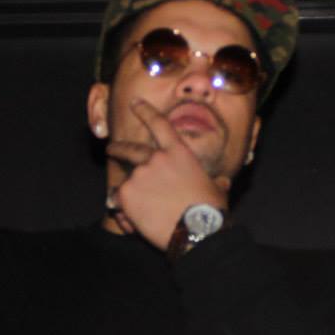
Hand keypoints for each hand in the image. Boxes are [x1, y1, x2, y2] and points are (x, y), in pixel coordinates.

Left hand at [104, 99, 230, 251]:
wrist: (197, 231)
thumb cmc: (210, 210)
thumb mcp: (217, 189)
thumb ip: (215, 182)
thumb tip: (223, 182)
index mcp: (178, 153)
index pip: (159, 124)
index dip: (145, 111)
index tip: (134, 102)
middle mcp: (155, 159)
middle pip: (130, 149)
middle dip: (118, 148)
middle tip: (111, 149)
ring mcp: (139, 175)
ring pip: (125, 182)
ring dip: (127, 193)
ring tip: (138, 211)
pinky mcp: (126, 194)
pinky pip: (118, 201)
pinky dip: (122, 209)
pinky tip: (134, 222)